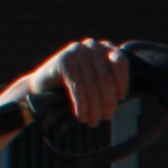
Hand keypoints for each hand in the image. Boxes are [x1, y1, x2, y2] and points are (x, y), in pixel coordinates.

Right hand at [5, 40, 127, 129]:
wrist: (42, 88)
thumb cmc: (76, 89)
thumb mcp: (98, 84)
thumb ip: (113, 84)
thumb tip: (125, 97)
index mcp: (105, 48)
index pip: (121, 63)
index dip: (122, 83)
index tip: (119, 99)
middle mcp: (91, 45)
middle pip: (106, 78)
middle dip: (107, 102)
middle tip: (104, 118)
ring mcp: (76, 50)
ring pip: (92, 85)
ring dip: (94, 108)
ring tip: (92, 122)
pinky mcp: (63, 60)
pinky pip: (78, 87)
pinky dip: (82, 106)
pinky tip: (81, 116)